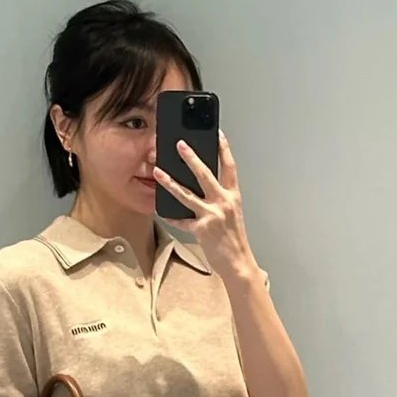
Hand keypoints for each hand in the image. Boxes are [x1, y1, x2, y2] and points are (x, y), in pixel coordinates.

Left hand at [153, 129, 254, 280]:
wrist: (238, 263)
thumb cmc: (234, 239)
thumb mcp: (232, 213)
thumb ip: (220, 198)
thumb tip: (203, 185)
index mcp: (233, 196)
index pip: (230, 167)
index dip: (224, 148)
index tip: (217, 133)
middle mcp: (223, 202)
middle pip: (205, 174)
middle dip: (191, 158)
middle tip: (180, 144)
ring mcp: (212, 216)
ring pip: (187, 195)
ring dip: (170, 182)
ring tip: (158, 172)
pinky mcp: (201, 230)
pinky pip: (181, 221)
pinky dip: (171, 216)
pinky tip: (161, 211)